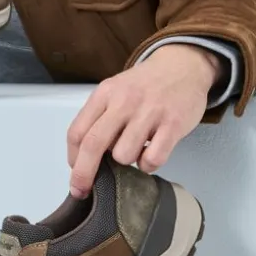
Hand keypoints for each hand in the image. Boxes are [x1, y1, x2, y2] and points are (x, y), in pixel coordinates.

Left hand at [66, 44, 221, 196]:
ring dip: (127, 162)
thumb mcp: (116, 90)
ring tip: (136, 149)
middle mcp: (124, 101)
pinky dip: (149, 164)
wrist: (183, 65)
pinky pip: (152, 159)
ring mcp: (149, 112)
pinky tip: (152, 152)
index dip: (72, 158)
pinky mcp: (173, 124)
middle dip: (83, 174)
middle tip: (82, 190)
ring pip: (124, 155)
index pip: (77, 131)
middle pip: (93, 145)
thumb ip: (100, 118)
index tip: (75, 172)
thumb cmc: (145, 85)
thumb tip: (85, 156)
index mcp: (105, 94)